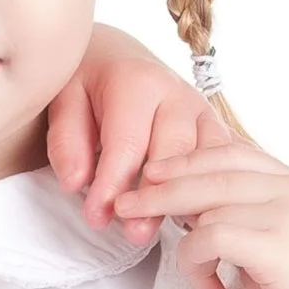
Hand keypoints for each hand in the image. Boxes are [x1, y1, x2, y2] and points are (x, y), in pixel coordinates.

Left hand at [45, 28, 235, 231]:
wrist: (115, 54)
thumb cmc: (87, 81)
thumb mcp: (63, 101)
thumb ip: (66, 142)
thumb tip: (76, 184)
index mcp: (137, 81)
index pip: (127, 142)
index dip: (112, 184)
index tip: (96, 217)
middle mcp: (176, 93)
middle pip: (173, 152)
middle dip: (155, 197)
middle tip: (134, 234)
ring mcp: (201, 109)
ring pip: (206, 157)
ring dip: (190, 196)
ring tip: (171, 228)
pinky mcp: (213, 125)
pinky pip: (224, 158)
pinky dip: (214, 186)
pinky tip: (198, 214)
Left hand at [111, 140, 288, 288]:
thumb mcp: (279, 251)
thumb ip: (246, 222)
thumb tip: (193, 211)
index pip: (234, 153)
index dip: (188, 160)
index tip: (153, 175)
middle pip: (213, 170)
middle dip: (161, 186)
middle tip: (126, 203)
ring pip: (207, 206)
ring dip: (185, 244)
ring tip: (196, 276)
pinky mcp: (281, 248)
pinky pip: (212, 238)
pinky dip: (198, 266)